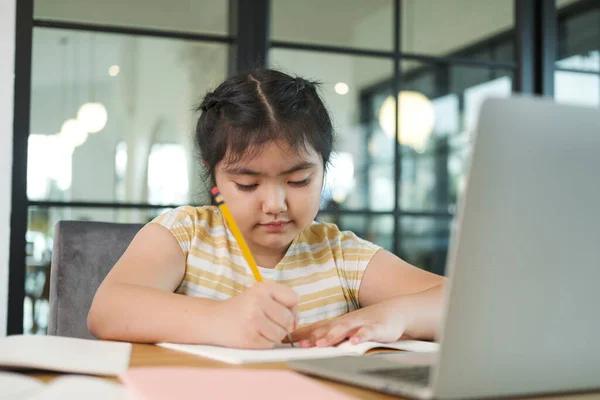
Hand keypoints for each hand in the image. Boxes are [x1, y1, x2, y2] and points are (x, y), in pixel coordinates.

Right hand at [214, 282, 298, 348]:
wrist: (212, 320)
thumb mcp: (260, 295)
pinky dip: (264, 343)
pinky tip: (253, 336)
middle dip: (283, 325)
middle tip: (269, 323)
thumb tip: (295, 323)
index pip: (294, 299)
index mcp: (263, 287)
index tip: (280, 311)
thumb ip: (281, 303)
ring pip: (281, 334)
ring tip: (260, 329)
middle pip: (288, 319)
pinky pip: (270, 345)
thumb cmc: (242, 308)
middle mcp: (258, 300)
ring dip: (274, 336)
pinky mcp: (248, 337)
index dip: (291, 308)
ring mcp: (253, 319)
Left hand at [290, 299, 407, 347]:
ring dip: (332, 336)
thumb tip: (302, 341)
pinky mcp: (376, 328)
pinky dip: (360, 337)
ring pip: (345, 329)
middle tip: (300, 345)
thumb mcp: (344, 328)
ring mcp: (360, 324)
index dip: (301, 334)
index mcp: (337, 324)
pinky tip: (354, 342)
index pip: (315, 328)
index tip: (284, 340)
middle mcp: (346, 322)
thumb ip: (326, 334)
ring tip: (322, 343)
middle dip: (313, 337)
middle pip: (327, 329)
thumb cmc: (366, 322)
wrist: (394, 311)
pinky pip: (368, 333)